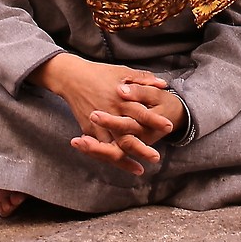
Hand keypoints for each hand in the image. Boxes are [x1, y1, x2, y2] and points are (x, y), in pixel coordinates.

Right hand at [38, 54, 173, 175]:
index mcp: (121, 98)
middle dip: (141, 148)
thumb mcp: (123, 72)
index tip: (169, 126)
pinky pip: (101, 148)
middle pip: (127, 135)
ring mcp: (98, 124)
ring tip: (140, 169)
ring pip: (113, 146)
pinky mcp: (89, 130)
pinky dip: (111, 158)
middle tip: (155, 157)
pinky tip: (121, 165)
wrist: (72, 78)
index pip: (141, 112)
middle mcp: (110, 113)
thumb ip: (144, 78)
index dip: (155, 120)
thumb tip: (164, 84)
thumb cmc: (100, 73)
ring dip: (126, 159)